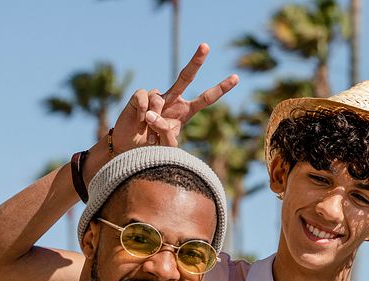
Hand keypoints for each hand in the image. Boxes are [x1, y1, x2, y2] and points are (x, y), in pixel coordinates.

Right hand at [111, 43, 238, 150]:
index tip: (236, 78)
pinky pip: (144, 99)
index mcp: (186, 110)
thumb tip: (153, 114)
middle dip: (196, 60)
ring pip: (159, 98)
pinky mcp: (139, 96)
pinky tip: (139, 121)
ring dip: (153, 117)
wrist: (132, 147)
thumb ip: (165, 131)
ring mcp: (156, 96)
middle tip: (206, 45)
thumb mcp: (167, 143)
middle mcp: (174, 99)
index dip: (221, 88)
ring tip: (148, 129)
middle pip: (186, 76)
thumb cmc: (155, 145)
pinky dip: (141, 112)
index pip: (207, 98)